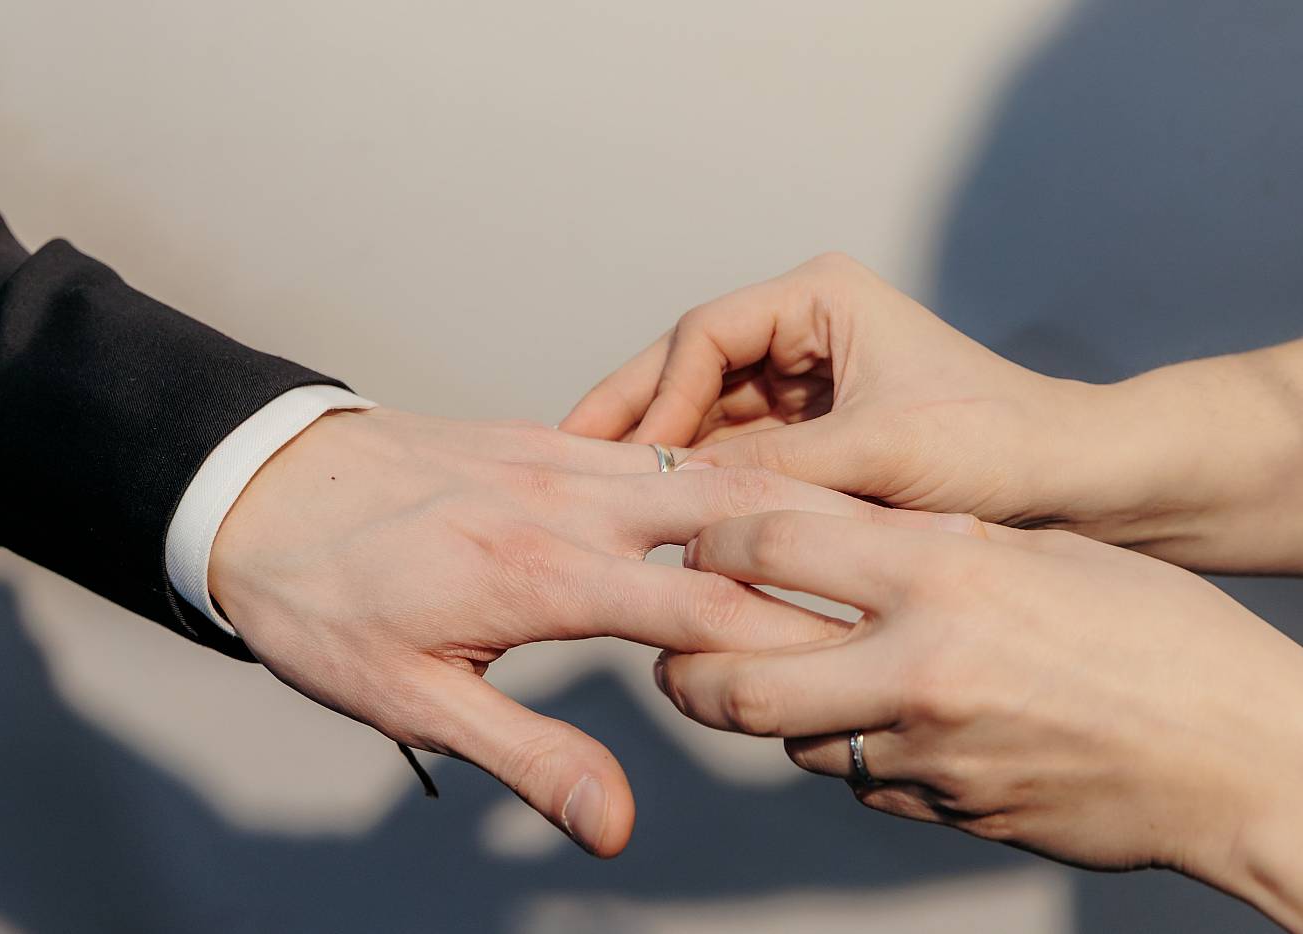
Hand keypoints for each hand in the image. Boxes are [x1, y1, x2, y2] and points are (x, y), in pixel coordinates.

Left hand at [207, 408, 968, 856]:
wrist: (257, 492)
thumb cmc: (326, 602)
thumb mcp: (412, 701)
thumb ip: (525, 757)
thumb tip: (613, 823)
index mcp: (544, 573)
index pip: (703, 603)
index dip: (790, 631)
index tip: (866, 651)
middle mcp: (567, 501)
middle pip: (726, 511)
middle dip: (818, 540)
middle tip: (906, 563)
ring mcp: (555, 459)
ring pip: (697, 467)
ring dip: (779, 495)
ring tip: (859, 520)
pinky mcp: (537, 438)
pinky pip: (649, 446)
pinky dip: (712, 466)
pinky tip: (748, 483)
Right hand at [563, 253, 1114, 531]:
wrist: (1076, 480)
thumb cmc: (999, 443)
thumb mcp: (877, 454)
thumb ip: (773, 473)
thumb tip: (678, 509)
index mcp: (819, 296)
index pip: (702, 335)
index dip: (652, 394)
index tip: (626, 457)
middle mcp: (801, 329)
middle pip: (686, 369)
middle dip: (633, 419)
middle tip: (568, 467)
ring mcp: (801, 382)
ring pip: (702, 414)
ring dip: (660, 457)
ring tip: (601, 502)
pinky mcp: (808, 432)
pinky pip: (733, 452)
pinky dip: (699, 484)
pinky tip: (661, 519)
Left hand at [653, 511, 1302, 925]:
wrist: (1241, 756)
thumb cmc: (1157, 635)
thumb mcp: (1036, 552)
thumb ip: (926, 549)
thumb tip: (832, 542)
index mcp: (942, 575)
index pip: (771, 542)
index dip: (708, 537)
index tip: (693, 541)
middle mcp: (919, 667)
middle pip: (737, 677)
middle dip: (681, 666)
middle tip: (669, 652)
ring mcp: (929, 754)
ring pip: (791, 739)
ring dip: (769, 712)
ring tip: (769, 681)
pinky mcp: (945, 812)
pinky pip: (860, 781)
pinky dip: (848, 751)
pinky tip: (874, 725)